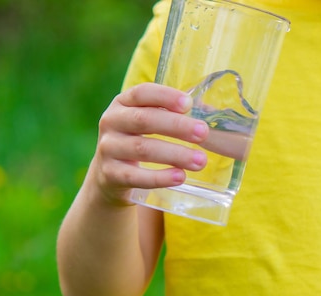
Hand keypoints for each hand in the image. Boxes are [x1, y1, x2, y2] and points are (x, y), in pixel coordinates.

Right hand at [90, 83, 209, 204]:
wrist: (110, 176)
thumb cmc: (140, 142)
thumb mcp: (150, 124)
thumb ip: (174, 116)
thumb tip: (212, 114)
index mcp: (123, 103)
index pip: (142, 93)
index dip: (165, 96)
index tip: (188, 104)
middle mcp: (111, 122)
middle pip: (144, 120)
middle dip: (177, 126)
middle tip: (203, 133)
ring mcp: (108, 148)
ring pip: (143, 149)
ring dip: (175, 154)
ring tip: (201, 161)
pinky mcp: (109, 174)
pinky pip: (135, 176)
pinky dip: (159, 177)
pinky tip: (180, 177)